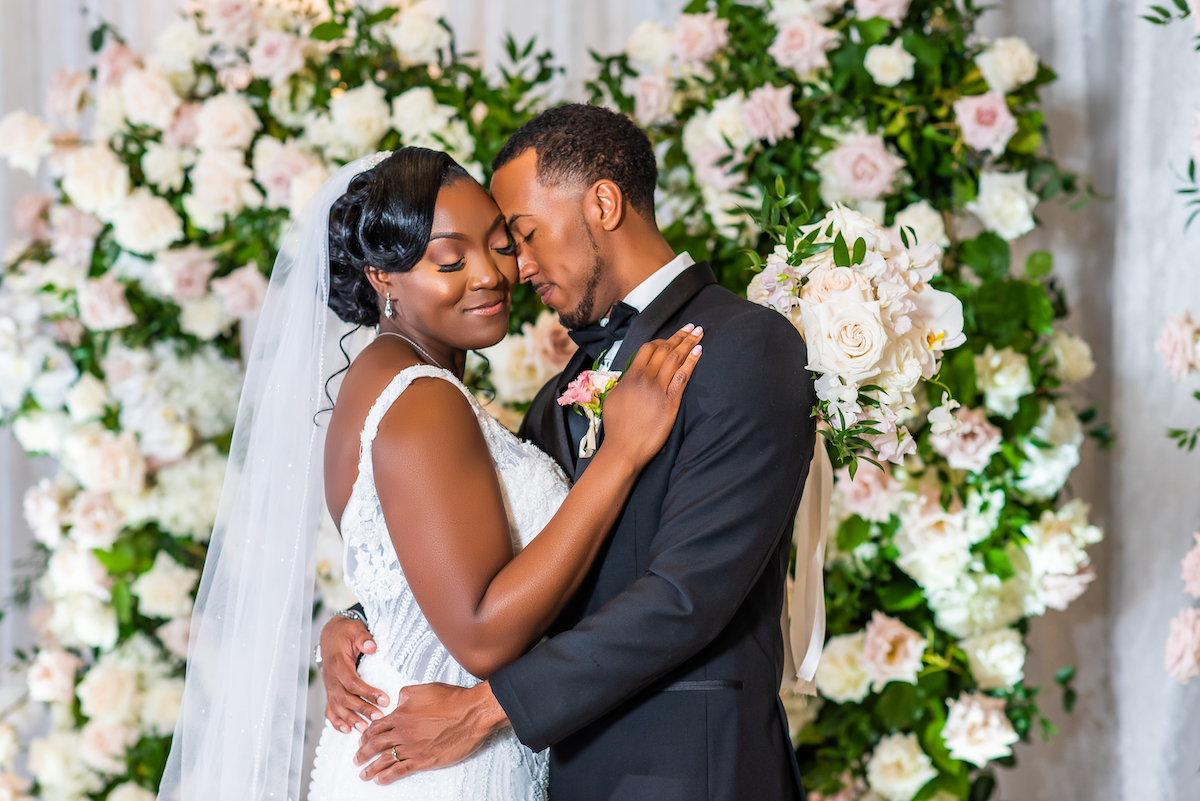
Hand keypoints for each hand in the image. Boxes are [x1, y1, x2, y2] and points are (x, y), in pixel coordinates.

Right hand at [320, 614, 387, 732]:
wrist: (331, 635)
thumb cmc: (346, 633)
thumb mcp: (355, 630)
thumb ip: (363, 638)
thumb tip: (371, 646)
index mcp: (338, 664)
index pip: (352, 682)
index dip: (368, 692)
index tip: (384, 699)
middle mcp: (331, 678)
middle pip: (345, 698)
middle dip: (362, 709)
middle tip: (378, 717)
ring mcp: (329, 686)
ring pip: (337, 706)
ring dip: (350, 718)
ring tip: (364, 728)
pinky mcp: (330, 691)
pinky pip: (330, 709)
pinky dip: (336, 721)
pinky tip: (346, 730)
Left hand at [354, 681, 507, 783]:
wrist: (471, 713)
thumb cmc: (452, 699)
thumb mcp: (425, 688)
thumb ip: (407, 693)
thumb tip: (398, 699)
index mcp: (402, 714)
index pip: (377, 727)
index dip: (367, 735)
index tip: (361, 741)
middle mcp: (403, 732)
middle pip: (376, 744)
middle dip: (363, 753)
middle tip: (356, 759)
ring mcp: (413, 747)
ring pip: (385, 759)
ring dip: (371, 768)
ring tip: (363, 774)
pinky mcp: (424, 759)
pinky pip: (400, 770)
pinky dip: (387, 776)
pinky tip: (379, 780)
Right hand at [600, 324, 703, 466]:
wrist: (624, 448)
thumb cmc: (617, 427)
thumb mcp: (614, 398)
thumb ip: (624, 383)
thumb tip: (631, 374)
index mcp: (631, 376)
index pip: (648, 349)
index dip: (662, 339)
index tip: (672, 336)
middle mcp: (645, 378)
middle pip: (665, 349)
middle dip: (680, 335)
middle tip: (692, 327)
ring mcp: (658, 389)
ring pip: (676, 358)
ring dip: (689, 343)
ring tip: (699, 333)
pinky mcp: (670, 402)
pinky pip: (683, 376)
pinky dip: (692, 361)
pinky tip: (700, 351)